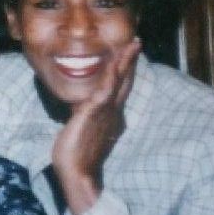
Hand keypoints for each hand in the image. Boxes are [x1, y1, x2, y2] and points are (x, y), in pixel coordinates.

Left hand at [52, 37, 140, 214]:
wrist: (77, 172)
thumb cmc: (78, 155)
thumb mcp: (86, 132)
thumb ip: (90, 120)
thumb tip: (86, 112)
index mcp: (111, 116)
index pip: (119, 89)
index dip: (124, 71)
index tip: (127, 56)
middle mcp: (112, 112)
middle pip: (124, 81)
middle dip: (130, 61)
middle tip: (136, 42)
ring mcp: (105, 112)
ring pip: (119, 81)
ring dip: (125, 61)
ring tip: (132, 44)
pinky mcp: (94, 112)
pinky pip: (105, 90)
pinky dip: (111, 75)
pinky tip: (115, 63)